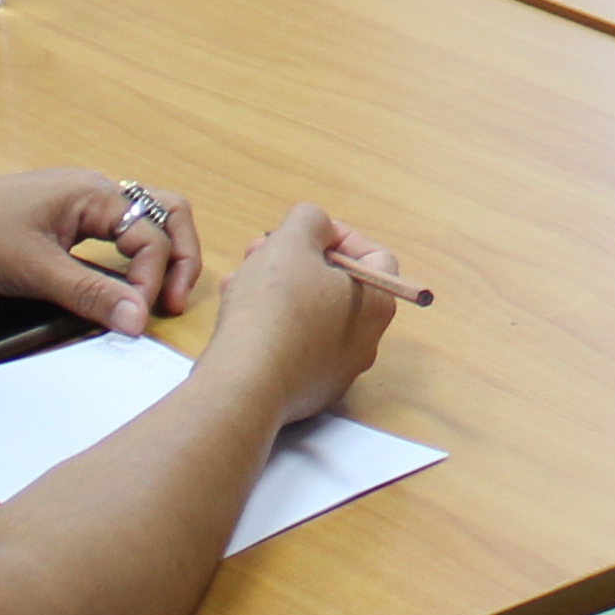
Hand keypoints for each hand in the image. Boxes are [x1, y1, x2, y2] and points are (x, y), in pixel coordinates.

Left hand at [0, 170, 200, 338]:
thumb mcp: (35, 270)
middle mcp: (92, 193)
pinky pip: (109, 239)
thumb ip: (91, 294)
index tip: (140, 316)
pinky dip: (125, 263)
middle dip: (178, 258)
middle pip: (162, 215)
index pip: (153, 233)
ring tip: (155, 298)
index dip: (155, 276)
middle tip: (176, 303)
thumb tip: (139, 322)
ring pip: (139, 225)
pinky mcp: (57, 227)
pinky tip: (117, 291)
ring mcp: (75, 208)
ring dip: (154, 258)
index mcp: (93, 192)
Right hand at [204, 203, 401, 425]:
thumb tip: (318, 228)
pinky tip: (238, 317)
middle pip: (337, 287)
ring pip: (311, 316)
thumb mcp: (292, 240)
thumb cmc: (274, 306)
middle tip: (261, 253)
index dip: (338, 236)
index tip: (303, 234)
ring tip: (240, 280)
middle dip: (298, 262)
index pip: (374, 257)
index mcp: (377, 304)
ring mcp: (337, 372)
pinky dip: (272, 326)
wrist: (244, 384)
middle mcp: (367, 342)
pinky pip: (295, 347)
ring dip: (278, 290)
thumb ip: (311, 220)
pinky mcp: (307, 394)